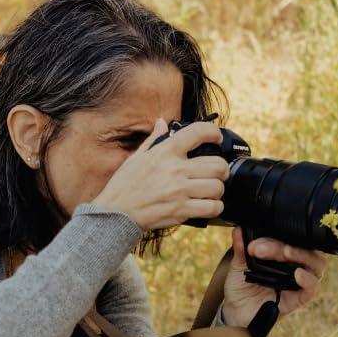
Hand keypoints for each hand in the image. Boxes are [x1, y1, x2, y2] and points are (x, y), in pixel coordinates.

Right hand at [91, 118, 229, 230]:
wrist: (115, 214)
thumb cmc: (124, 187)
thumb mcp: (136, 158)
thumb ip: (153, 140)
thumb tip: (161, 122)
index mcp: (165, 152)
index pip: (198, 132)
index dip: (213, 133)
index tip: (216, 139)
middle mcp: (175, 169)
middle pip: (217, 164)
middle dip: (221, 170)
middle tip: (217, 173)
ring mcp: (179, 191)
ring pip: (217, 187)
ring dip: (217, 190)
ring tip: (210, 192)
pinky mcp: (181, 210)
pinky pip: (212, 207)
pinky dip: (214, 208)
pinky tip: (207, 206)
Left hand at [220, 227, 328, 328]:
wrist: (235, 312)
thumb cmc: (241, 286)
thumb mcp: (238, 266)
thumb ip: (240, 249)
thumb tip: (238, 231)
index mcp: (284, 253)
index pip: (291, 237)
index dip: (276, 236)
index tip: (253, 244)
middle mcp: (296, 264)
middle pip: (304, 248)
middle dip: (283, 246)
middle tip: (260, 249)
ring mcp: (300, 281)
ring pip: (316, 264)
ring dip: (302, 256)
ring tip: (286, 252)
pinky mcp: (300, 298)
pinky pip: (312, 288)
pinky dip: (308, 280)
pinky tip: (297, 274)